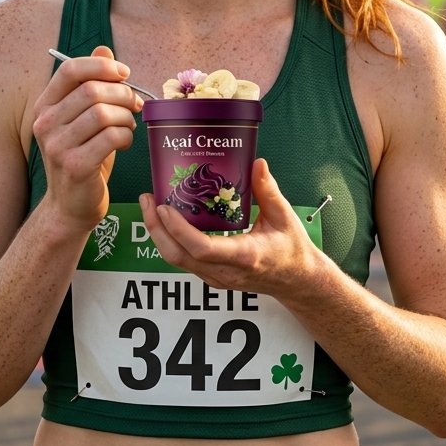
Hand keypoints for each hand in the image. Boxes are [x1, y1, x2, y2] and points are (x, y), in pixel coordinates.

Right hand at [33, 45, 142, 232]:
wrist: (70, 205)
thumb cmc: (82, 156)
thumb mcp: (83, 118)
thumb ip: (91, 83)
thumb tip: (104, 48)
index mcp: (45, 106)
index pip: (70, 70)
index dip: (101, 65)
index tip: (124, 73)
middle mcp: (45, 123)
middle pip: (91, 90)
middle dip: (122, 93)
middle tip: (136, 104)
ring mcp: (57, 146)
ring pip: (103, 113)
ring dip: (125, 116)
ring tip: (128, 125)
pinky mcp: (75, 165)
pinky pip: (111, 137)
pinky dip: (125, 136)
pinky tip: (124, 142)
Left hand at [141, 159, 325, 297]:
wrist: (297, 282)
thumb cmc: (292, 250)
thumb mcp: (284, 217)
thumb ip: (268, 190)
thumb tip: (257, 163)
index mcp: (244, 256)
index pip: (201, 248)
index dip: (178, 229)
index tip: (164, 206)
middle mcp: (225, 272)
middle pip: (178, 256)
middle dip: (156, 228)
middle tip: (147, 199)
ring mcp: (216, 278)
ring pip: (177, 261)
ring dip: (159, 234)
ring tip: (151, 206)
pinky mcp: (212, 277)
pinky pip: (185, 260)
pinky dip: (171, 240)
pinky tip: (168, 219)